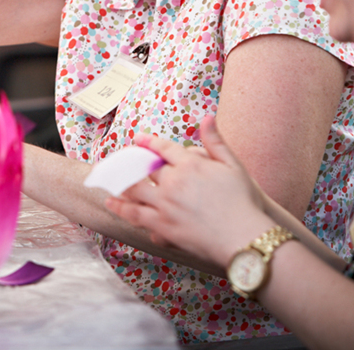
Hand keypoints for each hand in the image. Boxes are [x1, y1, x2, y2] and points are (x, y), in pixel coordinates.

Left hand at [105, 115, 272, 268]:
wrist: (243, 236)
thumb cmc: (244, 201)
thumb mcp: (234, 166)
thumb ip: (216, 142)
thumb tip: (207, 117)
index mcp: (190, 164)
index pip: (163, 149)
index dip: (149, 142)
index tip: (138, 138)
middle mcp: (174, 181)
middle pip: (145, 168)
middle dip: (131, 161)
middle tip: (119, 158)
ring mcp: (165, 204)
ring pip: (135, 189)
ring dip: (121, 182)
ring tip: (109, 178)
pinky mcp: (162, 225)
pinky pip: (134, 214)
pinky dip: (120, 207)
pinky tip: (111, 203)